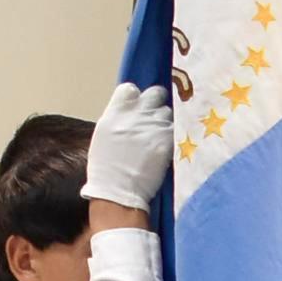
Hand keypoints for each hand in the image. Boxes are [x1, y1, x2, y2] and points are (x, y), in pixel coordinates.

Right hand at [83, 77, 173, 212]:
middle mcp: (135, 114)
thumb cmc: (106, 169)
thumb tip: (130, 112)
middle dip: (155, 103)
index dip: (135, 98)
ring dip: (164, 122)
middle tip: (153, 119)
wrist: (119, 191)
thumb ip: (117, 119)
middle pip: (155, 93)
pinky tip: (165, 148)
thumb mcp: (103, 136)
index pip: (130, 89)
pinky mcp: (168, 139)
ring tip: (158, 139)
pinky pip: (177, 128)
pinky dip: (173, 137)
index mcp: (115, 112)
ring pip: (167, 112)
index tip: (137, 107)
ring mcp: (153, 125)